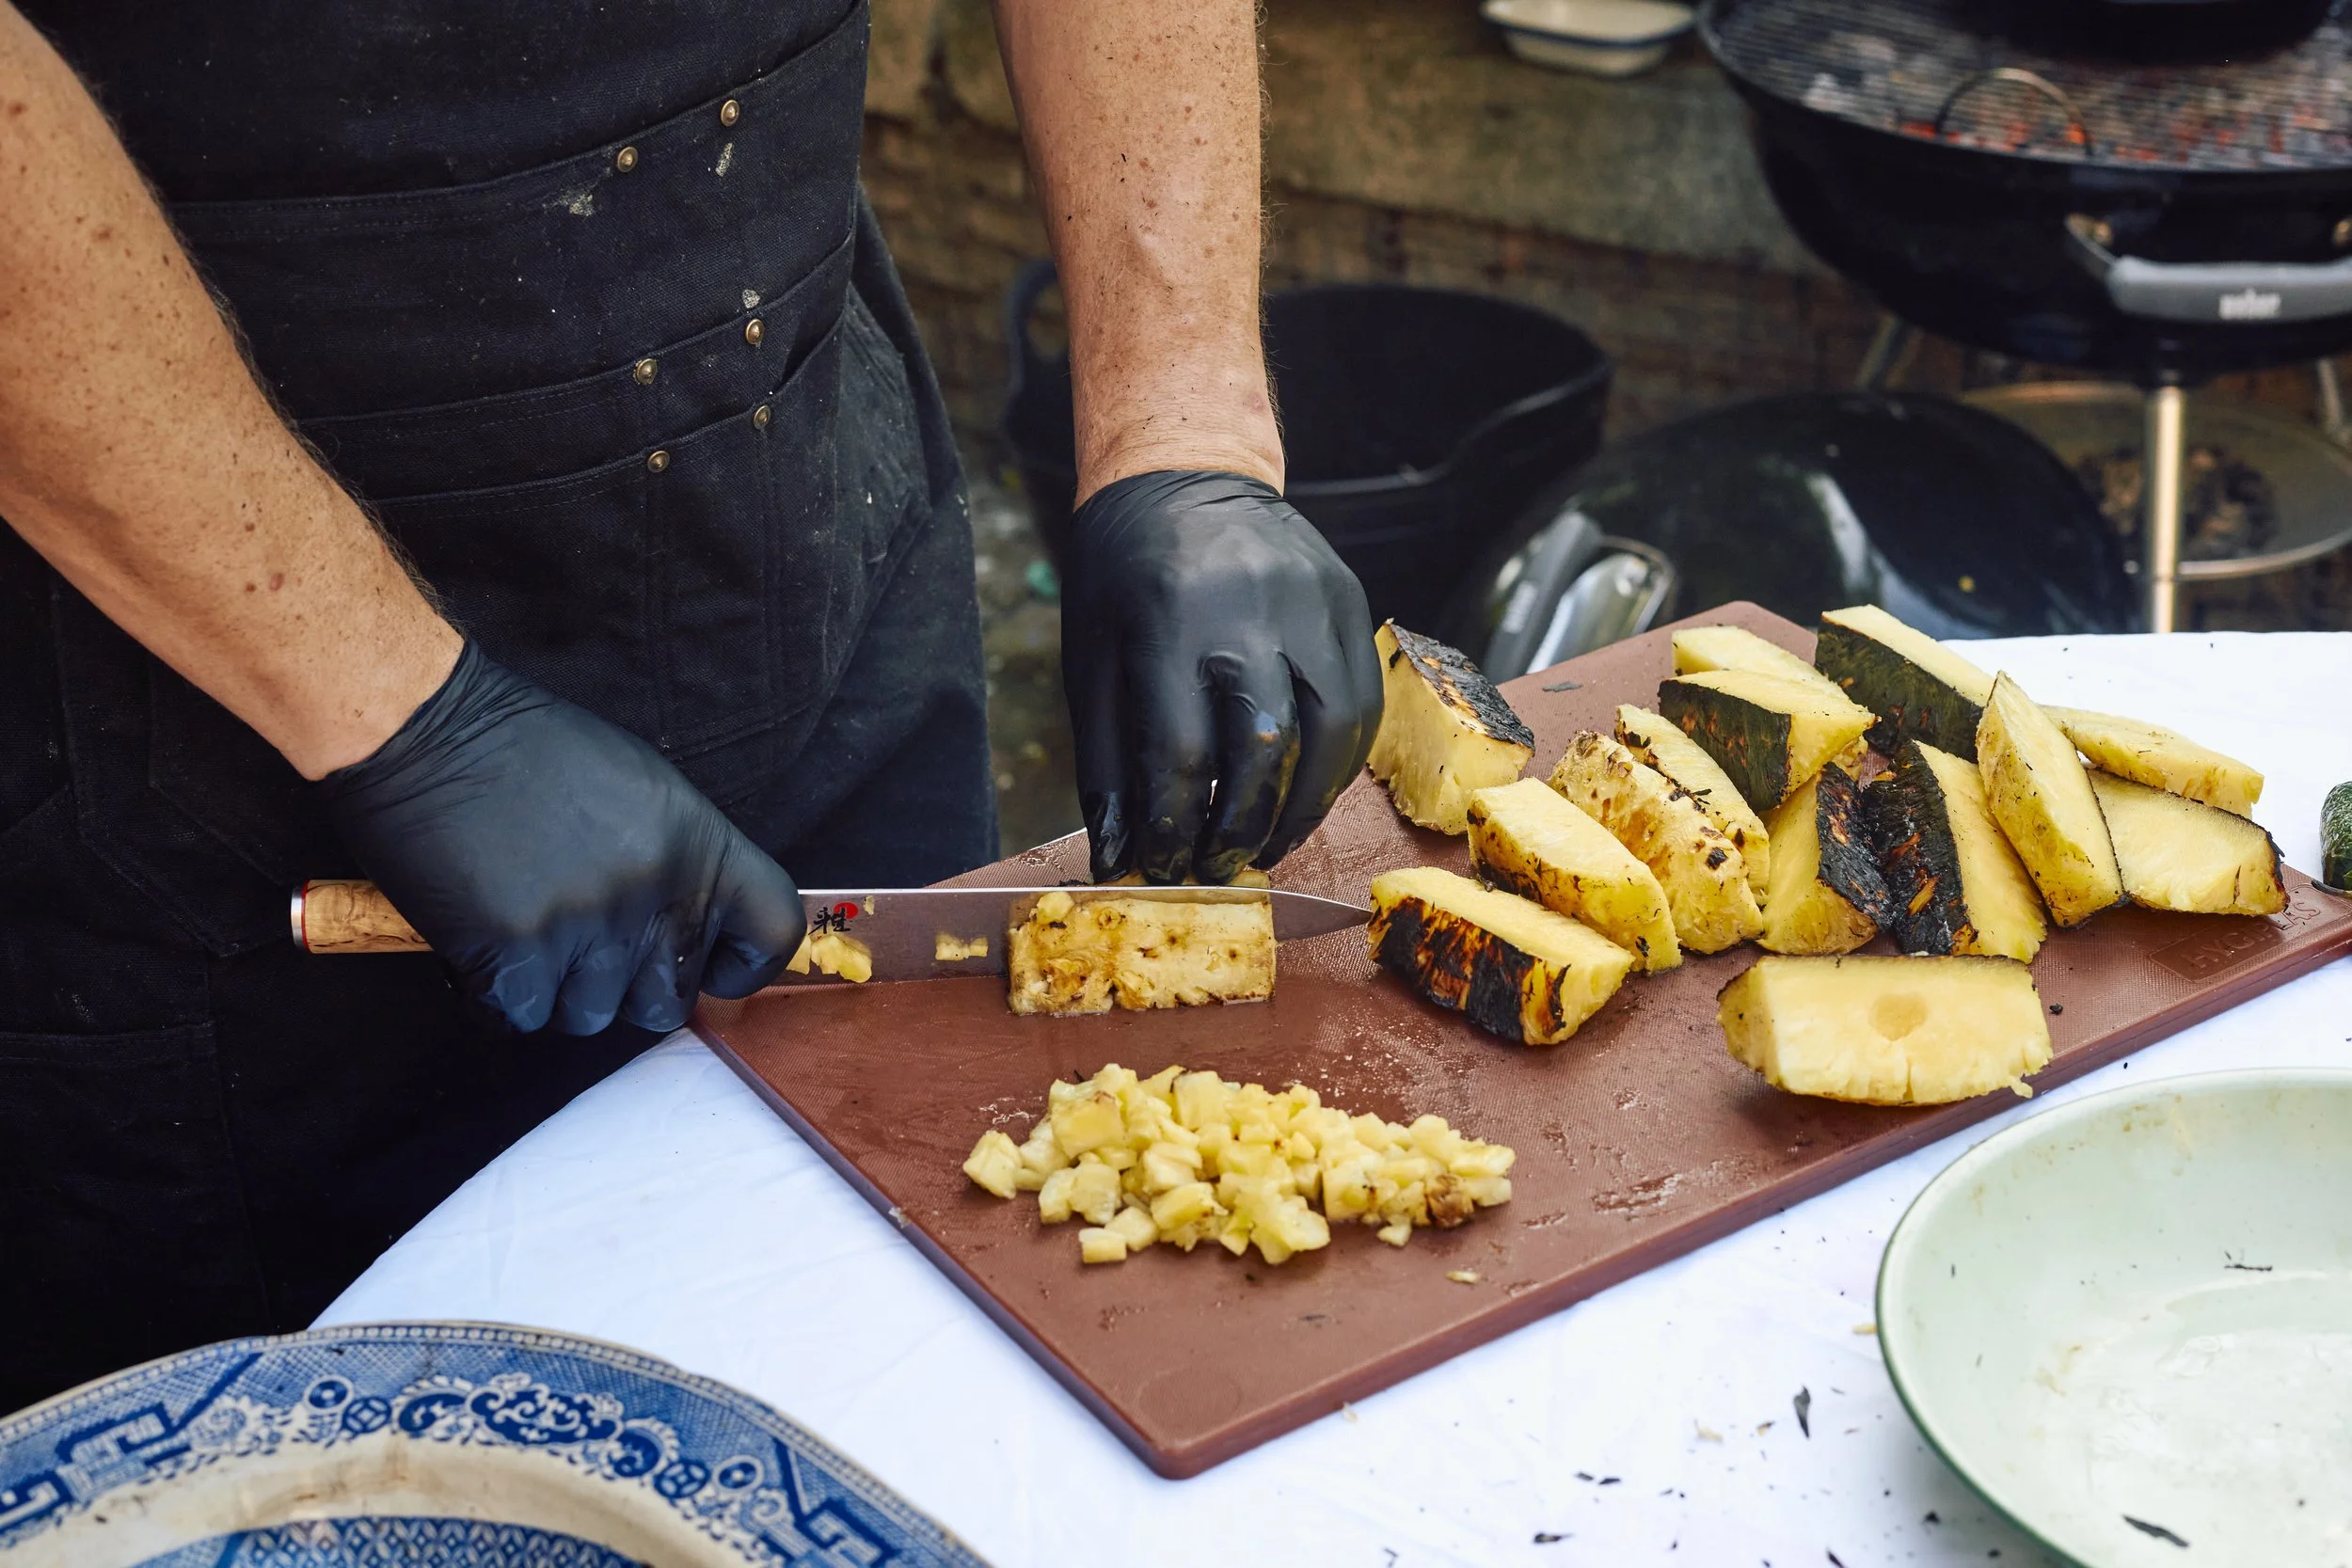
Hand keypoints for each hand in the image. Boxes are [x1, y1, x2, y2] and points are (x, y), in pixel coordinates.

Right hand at [320, 643, 803, 1033]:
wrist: (427, 730)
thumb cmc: (530, 750)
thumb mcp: (642, 788)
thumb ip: (679, 862)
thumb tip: (691, 933)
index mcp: (698, 843)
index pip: (772, 932)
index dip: (743, 966)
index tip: (710, 969)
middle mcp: (654, 892)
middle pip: (667, 1001)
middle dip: (626, 987)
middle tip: (582, 943)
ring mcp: (586, 928)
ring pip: (590, 1016)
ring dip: (556, 990)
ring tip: (524, 924)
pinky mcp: (514, 957)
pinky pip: (521, 1019)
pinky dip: (498, 996)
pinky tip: (483, 943)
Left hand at [1061, 470, 1382, 883]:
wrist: (1184, 477)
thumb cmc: (1125, 579)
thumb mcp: (1092, 662)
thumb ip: (1108, 763)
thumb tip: (1120, 855)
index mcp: (1169, 620)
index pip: (1181, 752)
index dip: (1174, 827)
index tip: (1163, 866)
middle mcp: (1251, 608)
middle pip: (1265, 747)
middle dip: (1242, 827)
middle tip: (1219, 866)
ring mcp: (1312, 601)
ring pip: (1332, 732)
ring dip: (1303, 808)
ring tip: (1267, 844)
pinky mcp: (1351, 602)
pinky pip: (1363, 705)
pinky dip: (1337, 766)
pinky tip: (1304, 795)